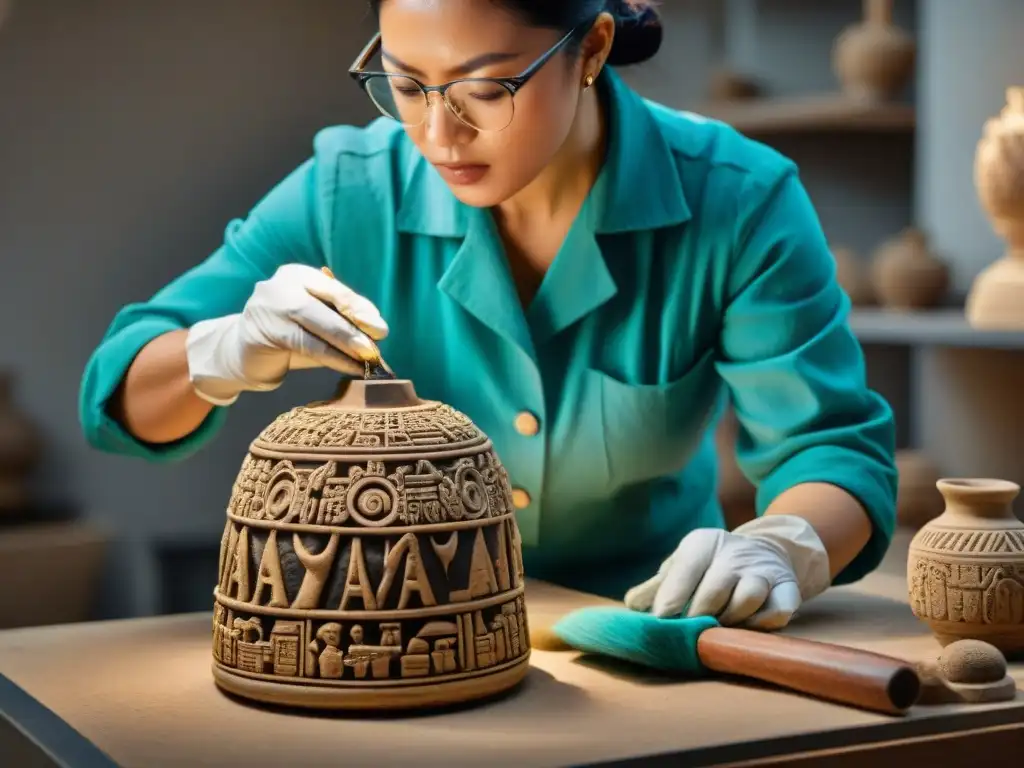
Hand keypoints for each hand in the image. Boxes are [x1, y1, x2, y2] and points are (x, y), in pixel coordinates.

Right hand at [185, 264, 387, 404]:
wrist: (241, 353)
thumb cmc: (288, 337)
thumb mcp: (316, 323)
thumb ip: (340, 321)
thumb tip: (377, 334)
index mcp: (298, 275)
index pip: (335, 289)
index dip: (360, 309)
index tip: (381, 329)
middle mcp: (280, 284)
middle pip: (326, 304)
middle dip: (355, 326)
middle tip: (376, 346)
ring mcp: (266, 306)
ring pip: (315, 325)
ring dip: (346, 343)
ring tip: (367, 359)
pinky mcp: (260, 332)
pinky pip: (305, 345)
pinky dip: (332, 358)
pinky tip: (350, 367)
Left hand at [623, 515, 830, 630]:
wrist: (763, 551)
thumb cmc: (709, 566)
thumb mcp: (682, 567)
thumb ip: (656, 587)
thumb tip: (631, 607)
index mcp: (703, 542)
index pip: (685, 569)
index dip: (671, 597)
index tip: (660, 621)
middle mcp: (735, 552)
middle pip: (714, 588)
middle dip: (698, 617)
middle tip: (688, 635)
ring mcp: (764, 569)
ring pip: (748, 597)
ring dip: (731, 620)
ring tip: (718, 629)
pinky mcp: (788, 587)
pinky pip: (779, 609)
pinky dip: (763, 623)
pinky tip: (748, 629)